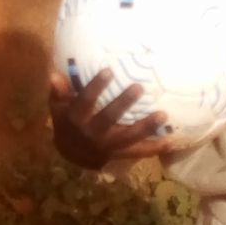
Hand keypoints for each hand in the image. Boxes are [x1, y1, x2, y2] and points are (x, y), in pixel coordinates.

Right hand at [47, 67, 174, 169]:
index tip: (109, 71)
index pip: (85, 101)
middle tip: (139, 87)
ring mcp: (107, 145)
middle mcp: (92, 133)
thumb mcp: (58, 107)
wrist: (71, 154)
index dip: (96, 87)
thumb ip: (59, 91)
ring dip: (146, 127)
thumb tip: (55, 74)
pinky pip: (137, 152)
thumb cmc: (67, 122)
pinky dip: (154, 148)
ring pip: (127, 137)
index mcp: (77, 119)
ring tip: (163, 115)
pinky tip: (170, 142)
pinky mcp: (119, 154)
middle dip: (124, 103)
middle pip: (109, 118)